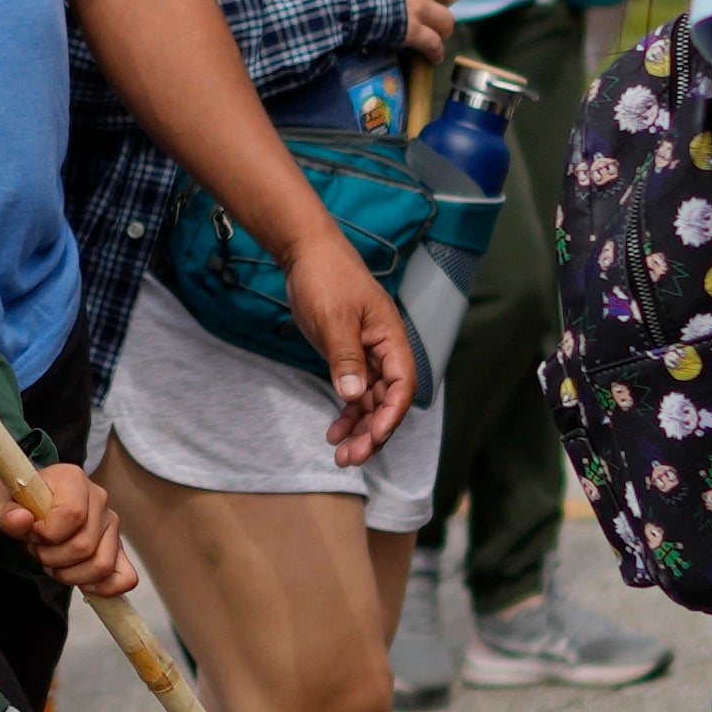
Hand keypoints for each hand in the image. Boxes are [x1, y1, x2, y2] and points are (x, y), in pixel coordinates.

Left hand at [0, 459, 140, 609]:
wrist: (26, 511)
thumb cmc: (15, 503)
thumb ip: (5, 512)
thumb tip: (21, 521)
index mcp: (72, 479)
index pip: (73, 514)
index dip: (47, 534)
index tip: (31, 533)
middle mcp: (98, 498)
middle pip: (84, 545)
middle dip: (52, 558)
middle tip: (37, 550)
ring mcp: (111, 524)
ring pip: (101, 564)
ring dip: (70, 575)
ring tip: (52, 563)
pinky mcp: (117, 548)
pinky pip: (125, 577)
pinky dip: (103, 588)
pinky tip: (81, 582)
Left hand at [296, 228, 413, 469]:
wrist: (308, 254)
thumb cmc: (327, 277)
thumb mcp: (334, 317)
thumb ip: (346, 357)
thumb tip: (354, 395)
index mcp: (392, 338)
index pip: (403, 385)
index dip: (391, 415)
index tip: (373, 437)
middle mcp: (385, 351)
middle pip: (388, 401)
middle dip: (373, 432)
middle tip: (351, 457)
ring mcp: (367, 356)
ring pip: (372, 403)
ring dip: (359, 429)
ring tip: (341, 455)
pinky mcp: (349, 358)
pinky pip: (355, 394)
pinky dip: (347, 414)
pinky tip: (334, 433)